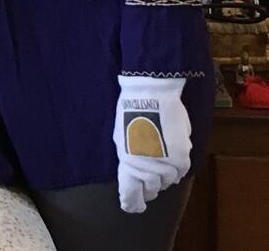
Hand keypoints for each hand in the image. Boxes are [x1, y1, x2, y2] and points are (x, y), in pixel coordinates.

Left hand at [113, 75, 191, 212]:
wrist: (151, 96)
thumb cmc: (129, 114)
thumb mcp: (120, 139)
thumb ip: (128, 160)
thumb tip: (134, 175)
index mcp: (127, 163)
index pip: (131, 193)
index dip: (132, 202)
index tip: (132, 206)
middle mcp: (148, 167)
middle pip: (152, 189)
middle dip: (149, 188)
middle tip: (147, 184)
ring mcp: (167, 163)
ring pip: (168, 181)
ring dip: (163, 177)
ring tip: (159, 166)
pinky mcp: (182, 156)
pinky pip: (181, 171)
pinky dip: (176, 169)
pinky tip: (171, 160)